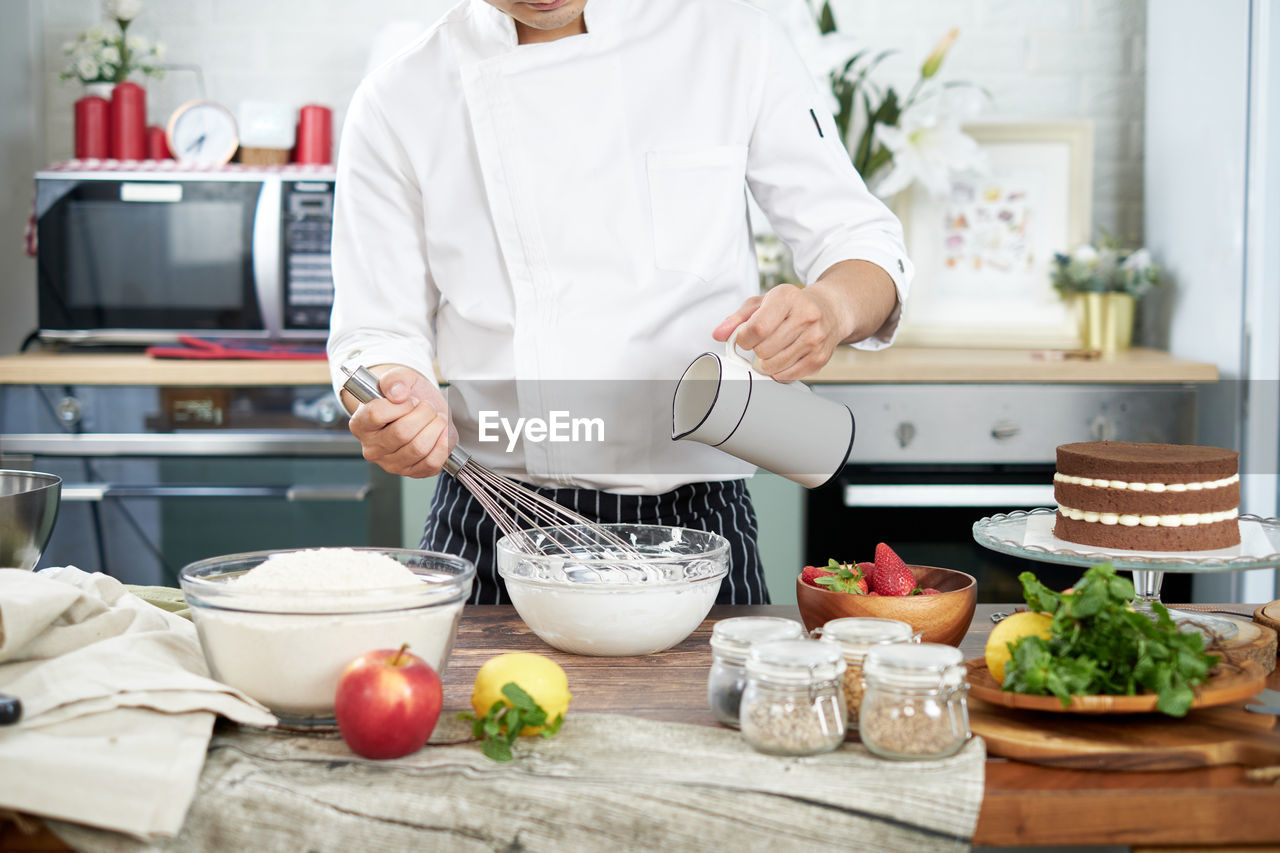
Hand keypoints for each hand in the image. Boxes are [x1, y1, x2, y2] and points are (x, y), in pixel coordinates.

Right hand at [345, 365, 455, 477]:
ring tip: (436, 417)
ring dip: (435, 427)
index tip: (409, 399)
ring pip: (418, 448)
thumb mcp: (399, 377)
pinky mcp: (413, 472)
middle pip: (401, 432)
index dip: (400, 404)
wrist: (421, 409)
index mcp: (360, 424)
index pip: (376, 414)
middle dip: (423, 414)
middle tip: (427, 406)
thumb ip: (395, 379)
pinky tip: (442, 432)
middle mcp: (372, 448)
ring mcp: (392, 464)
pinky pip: (432, 463)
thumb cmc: (406, 396)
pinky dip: (443, 444)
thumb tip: (397, 392)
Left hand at [712, 283, 843, 381]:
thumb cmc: (792, 305)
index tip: (745, 338)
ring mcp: (815, 338)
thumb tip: (719, 334)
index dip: (744, 339)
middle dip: (756, 350)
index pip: (757, 328)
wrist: (829, 309)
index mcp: (787, 298)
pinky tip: (784, 357)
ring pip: (774, 366)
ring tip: (774, 349)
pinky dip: (780, 371)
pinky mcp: (820, 358)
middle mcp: (805, 316)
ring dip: (767, 363)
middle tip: (763, 342)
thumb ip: (737, 318)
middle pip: (764, 350)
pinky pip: (788, 376)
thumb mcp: (763, 303)